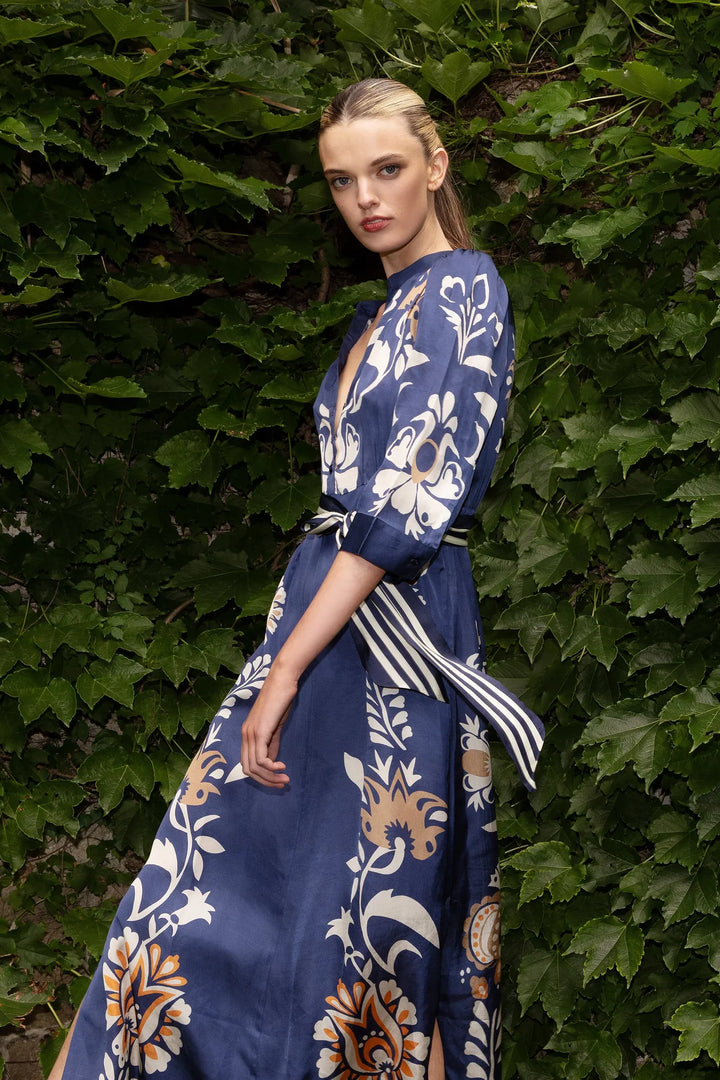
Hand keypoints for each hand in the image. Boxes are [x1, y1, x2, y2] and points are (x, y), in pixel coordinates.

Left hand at [240, 664, 296, 786]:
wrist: (282, 680)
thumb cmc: (280, 699)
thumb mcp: (275, 726)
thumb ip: (271, 743)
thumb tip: (271, 762)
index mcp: (247, 734)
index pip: (247, 764)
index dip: (261, 777)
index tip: (278, 779)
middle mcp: (244, 735)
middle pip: (248, 770)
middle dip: (265, 781)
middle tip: (283, 783)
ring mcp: (250, 733)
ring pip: (253, 767)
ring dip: (270, 777)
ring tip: (285, 778)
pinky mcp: (259, 731)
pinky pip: (260, 759)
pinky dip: (271, 768)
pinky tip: (282, 766)